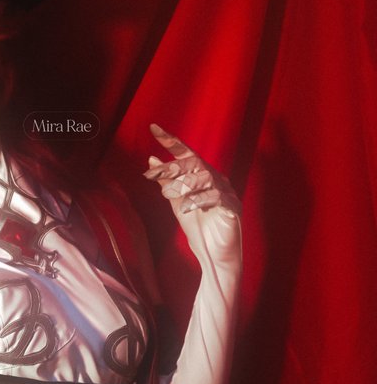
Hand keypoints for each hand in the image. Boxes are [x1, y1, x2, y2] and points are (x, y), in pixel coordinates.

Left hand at [143, 123, 240, 267]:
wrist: (214, 254)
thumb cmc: (198, 227)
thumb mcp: (177, 202)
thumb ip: (166, 182)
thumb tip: (151, 159)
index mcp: (202, 176)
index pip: (187, 153)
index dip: (171, 141)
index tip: (153, 128)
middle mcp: (216, 179)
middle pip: (195, 162)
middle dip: (172, 167)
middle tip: (152, 174)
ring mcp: (226, 192)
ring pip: (205, 176)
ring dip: (183, 184)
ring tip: (168, 195)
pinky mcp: (232, 207)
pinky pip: (216, 196)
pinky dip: (198, 199)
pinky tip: (186, 208)